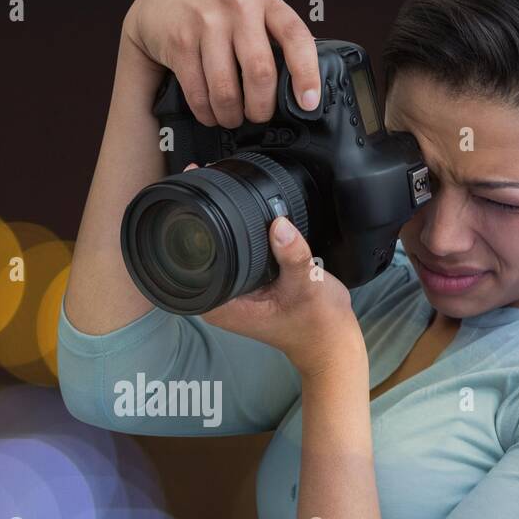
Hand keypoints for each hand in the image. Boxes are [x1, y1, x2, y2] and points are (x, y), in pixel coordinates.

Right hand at [122, 0, 321, 126]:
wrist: (165, 3)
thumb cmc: (216, 17)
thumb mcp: (250, 17)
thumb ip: (274, 41)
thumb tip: (300, 88)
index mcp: (265, 3)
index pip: (296, 37)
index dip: (306, 73)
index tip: (308, 102)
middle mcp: (239, 8)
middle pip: (260, 72)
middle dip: (261, 107)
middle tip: (258, 116)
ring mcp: (207, 23)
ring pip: (226, 90)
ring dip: (230, 115)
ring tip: (231, 118)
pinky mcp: (181, 42)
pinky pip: (198, 94)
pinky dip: (206, 113)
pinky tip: (210, 113)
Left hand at [183, 165, 362, 376]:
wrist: (331, 339)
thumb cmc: (316, 322)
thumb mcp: (306, 285)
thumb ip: (292, 255)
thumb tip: (279, 225)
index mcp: (221, 305)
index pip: (188, 263)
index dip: (187, 229)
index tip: (190, 196)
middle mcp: (218, 299)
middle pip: (196, 253)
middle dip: (199, 218)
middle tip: (203, 178)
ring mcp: (230, 292)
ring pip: (213, 251)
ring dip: (215, 222)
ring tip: (215, 185)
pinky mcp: (244, 284)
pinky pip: (231, 253)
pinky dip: (235, 232)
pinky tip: (239, 208)